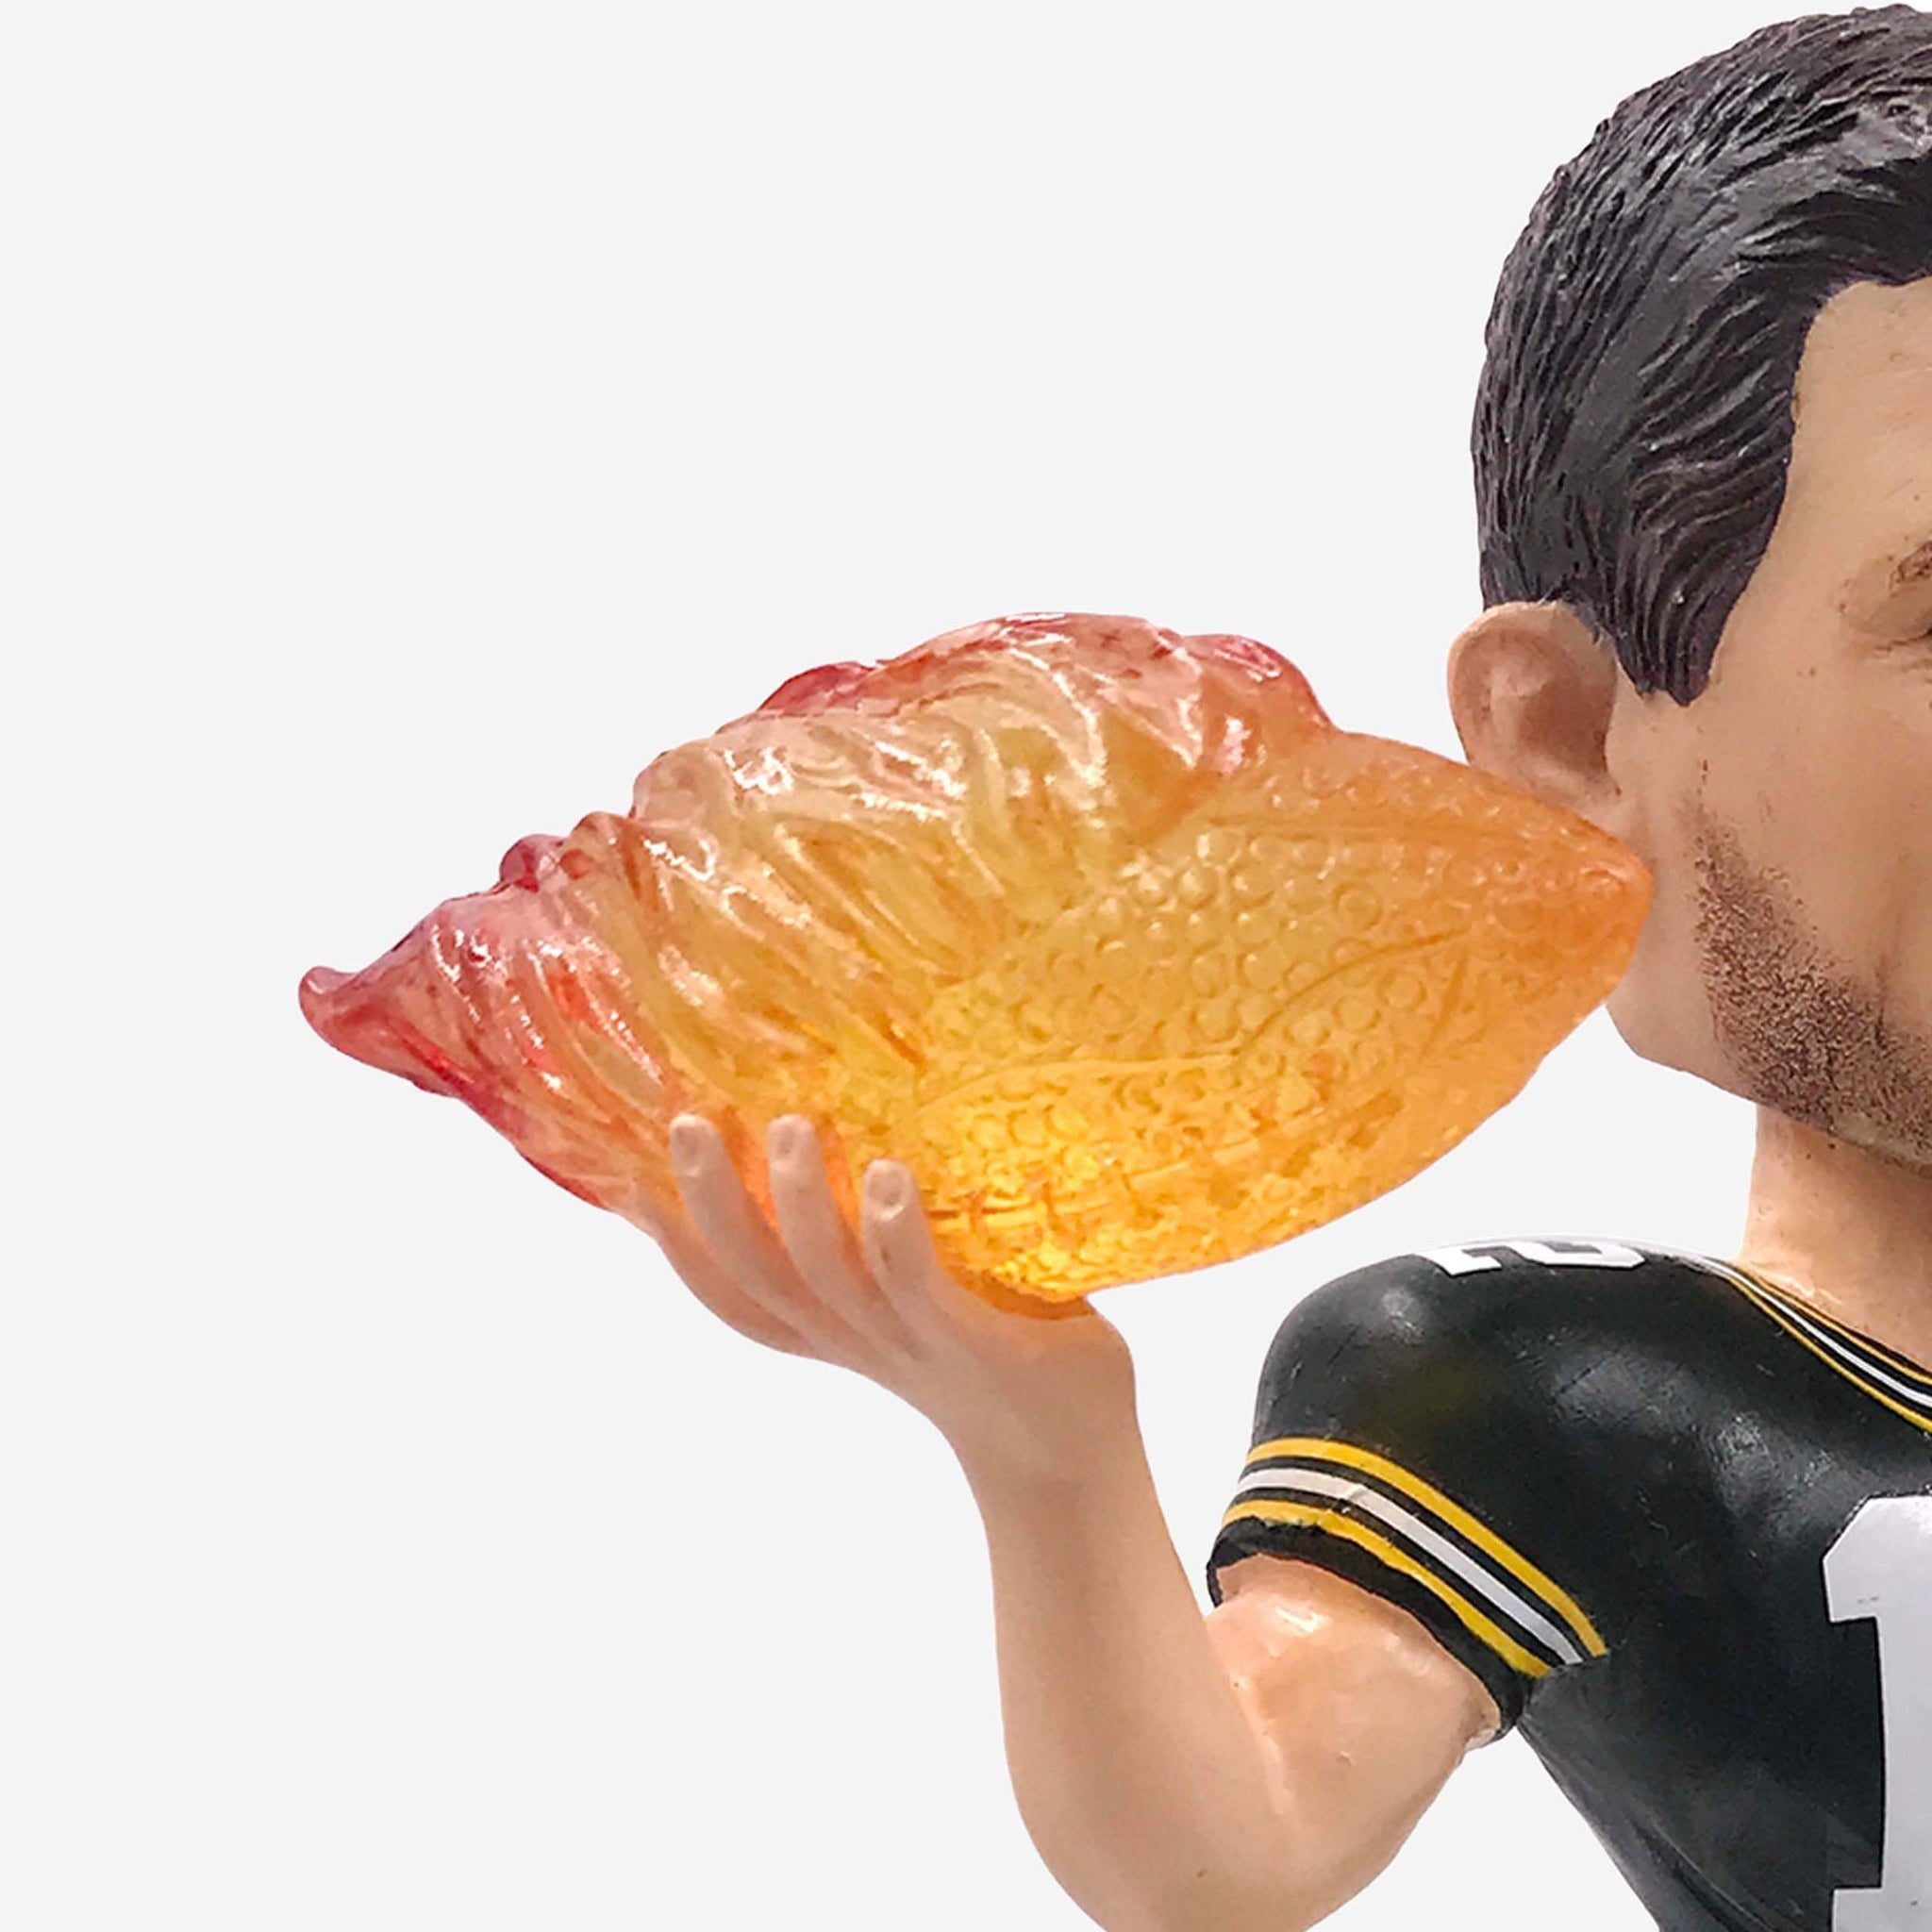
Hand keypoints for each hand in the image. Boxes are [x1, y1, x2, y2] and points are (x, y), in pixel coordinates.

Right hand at [654, 1112, 1136, 1475]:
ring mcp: (912, 1343)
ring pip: (828, 1280)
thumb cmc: (997, 1345)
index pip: (732, 1290)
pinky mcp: (976, 1343)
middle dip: (713, 1203)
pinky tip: (890, 1177)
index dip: (674, 1239)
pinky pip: (920, 1291)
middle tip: (688, 1123)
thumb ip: (886, 1231)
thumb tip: (870, 1114)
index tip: (629, 1170)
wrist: (1072, 1453)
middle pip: (758, 1278)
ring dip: (800, 1206)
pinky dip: (895, 1236)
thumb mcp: (924, 1291)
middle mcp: (856, 1338)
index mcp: (833, 1328)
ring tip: (786, 1129)